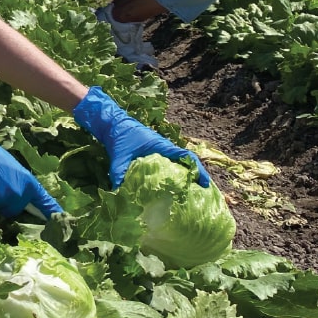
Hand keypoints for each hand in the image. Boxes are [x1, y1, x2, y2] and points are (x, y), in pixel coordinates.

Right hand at [0, 116, 60, 218]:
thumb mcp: (11, 167)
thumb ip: (17, 183)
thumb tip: (16, 196)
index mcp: (28, 181)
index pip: (44, 200)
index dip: (52, 212)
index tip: (61, 220)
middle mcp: (18, 193)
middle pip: (15, 208)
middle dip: (6, 202)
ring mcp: (3, 199)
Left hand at [71, 87, 209, 188]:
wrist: (112, 123)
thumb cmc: (120, 135)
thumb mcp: (119, 156)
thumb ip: (119, 174)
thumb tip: (119, 193)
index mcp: (162, 146)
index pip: (186, 157)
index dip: (197, 169)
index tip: (205, 184)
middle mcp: (164, 148)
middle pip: (186, 162)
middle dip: (195, 176)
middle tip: (200, 194)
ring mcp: (159, 151)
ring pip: (178, 164)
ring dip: (184, 176)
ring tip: (188, 194)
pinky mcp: (153, 154)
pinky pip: (168, 165)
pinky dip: (173, 174)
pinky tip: (169, 188)